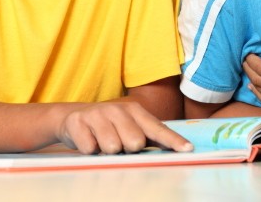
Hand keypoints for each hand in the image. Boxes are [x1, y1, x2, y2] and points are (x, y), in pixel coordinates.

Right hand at [57, 102, 192, 154]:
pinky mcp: (78, 122)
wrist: (73, 118)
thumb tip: (178, 149)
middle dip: (127, 149)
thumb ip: (150, 137)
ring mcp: (97, 114)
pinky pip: (90, 149)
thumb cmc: (109, 127)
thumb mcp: (130, 127)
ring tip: (102, 142)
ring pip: (112, 147)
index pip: (157, 128)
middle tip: (119, 144)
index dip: (173, 140)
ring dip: (107, 151)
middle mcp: (117, 109)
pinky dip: (89, 150)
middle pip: (134, 142)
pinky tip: (88, 140)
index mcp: (135, 111)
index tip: (187, 150)